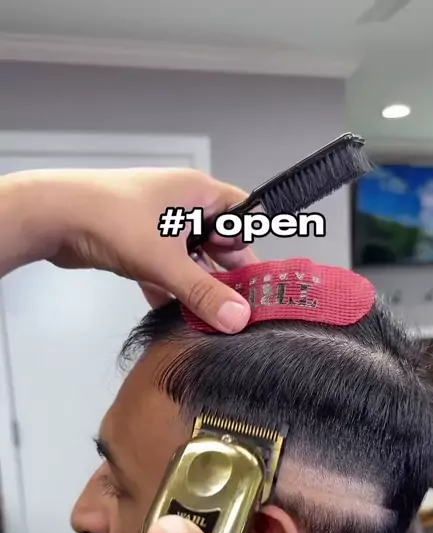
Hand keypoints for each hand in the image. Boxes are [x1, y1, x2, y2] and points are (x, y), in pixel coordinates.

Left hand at [4, 168, 257, 331]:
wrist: (52, 217)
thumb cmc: (109, 217)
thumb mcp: (165, 261)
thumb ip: (203, 292)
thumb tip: (237, 318)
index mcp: (197, 193)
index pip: (242, 217)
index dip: (253, 248)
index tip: (260, 283)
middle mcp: (181, 205)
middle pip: (218, 244)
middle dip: (225, 277)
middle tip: (238, 311)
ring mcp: (158, 225)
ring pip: (190, 260)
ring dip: (196, 288)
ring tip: (209, 320)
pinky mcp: (137, 244)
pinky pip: (164, 270)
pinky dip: (169, 291)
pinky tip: (173, 317)